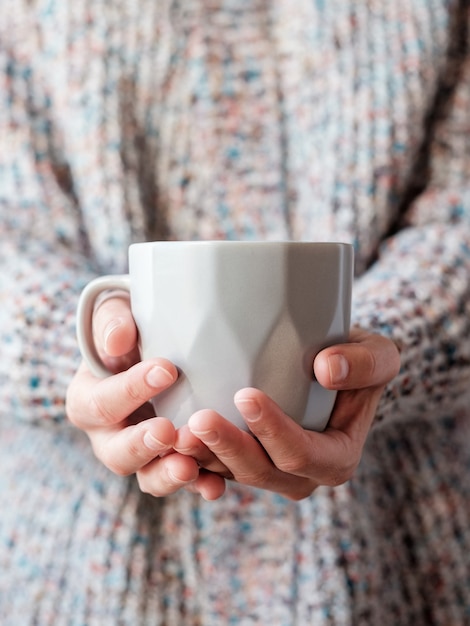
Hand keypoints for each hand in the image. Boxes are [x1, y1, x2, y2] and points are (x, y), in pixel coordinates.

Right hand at [66, 293, 225, 499]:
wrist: (154, 350)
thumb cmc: (131, 332)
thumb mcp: (116, 316)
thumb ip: (112, 322)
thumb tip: (117, 340)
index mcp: (88, 401)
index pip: (101, 403)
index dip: (131, 389)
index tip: (166, 369)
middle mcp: (109, 436)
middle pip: (116, 453)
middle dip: (141, 445)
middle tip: (167, 430)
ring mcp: (142, 455)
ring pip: (148, 477)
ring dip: (168, 474)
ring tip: (189, 467)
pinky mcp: (172, 462)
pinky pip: (183, 482)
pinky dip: (199, 485)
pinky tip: (216, 485)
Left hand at [179, 328, 399, 499]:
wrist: (335, 370)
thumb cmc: (358, 361)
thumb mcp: (379, 355)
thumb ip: (365, 363)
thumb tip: (327, 368)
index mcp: (336, 458)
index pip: (303, 454)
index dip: (275, 432)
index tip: (246, 396)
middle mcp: (301, 474)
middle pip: (261, 472)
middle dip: (229, 449)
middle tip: (198, 420)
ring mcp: (269, 471)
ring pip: (230, 474)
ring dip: (202, 457)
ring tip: (174, 432)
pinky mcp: (243, 459)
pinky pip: (214, 466)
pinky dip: (193, 457)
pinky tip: (168, 437)